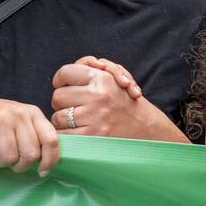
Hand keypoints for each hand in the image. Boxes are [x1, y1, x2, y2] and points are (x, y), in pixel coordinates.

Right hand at [0, 95, 60, 175]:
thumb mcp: (16, 122)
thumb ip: (33, 136)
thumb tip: (48, 162)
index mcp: (32, 113)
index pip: (51, 140)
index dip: (50, 160)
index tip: (42, 171)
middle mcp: (18, 114)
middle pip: (30, 154)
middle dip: (20, 165)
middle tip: (10, 163)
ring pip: (10, 157)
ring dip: (1, 163)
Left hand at [50, 62, 181, 141]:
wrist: (147, 130)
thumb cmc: (126, 103)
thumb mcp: (114, 77)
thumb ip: (89, 67)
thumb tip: (64, 75)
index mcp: (102, 78)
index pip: (64, 73)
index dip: (61, 80)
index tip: (65, 87)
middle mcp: (98, 96)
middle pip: (57, 97)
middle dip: (63, 103)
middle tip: (76, 107)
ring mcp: (94, 117)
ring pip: (58, 118)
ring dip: (65, 121)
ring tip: (81, 121)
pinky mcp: (91, 137)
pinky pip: (64, 135)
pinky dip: (68, 136)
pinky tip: (80, 133)